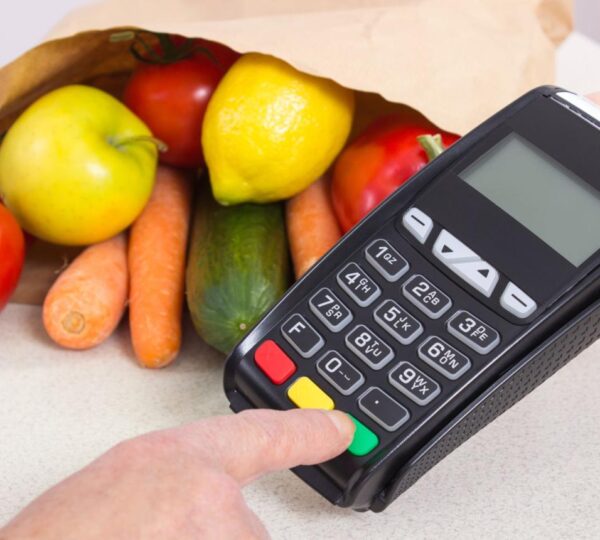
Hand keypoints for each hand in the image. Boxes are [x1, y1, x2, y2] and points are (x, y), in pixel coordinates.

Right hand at [0, 409, 354, 538]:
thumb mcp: (125, 485)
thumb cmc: (62, 534)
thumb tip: (218, 507)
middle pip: (249, 534)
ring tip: (147, 536)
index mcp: (184, 462)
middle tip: (157, 530)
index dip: (309, 430)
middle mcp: (210, 505)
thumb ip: (180, 485)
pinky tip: (150, 539)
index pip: (265, 435)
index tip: (344, 428)